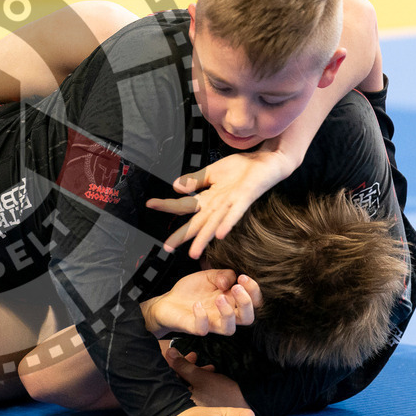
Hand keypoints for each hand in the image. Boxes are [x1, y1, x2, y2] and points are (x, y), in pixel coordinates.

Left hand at [142, 270, 260, 337]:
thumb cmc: (192, 290)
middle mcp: (224, 314)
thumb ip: (223, 274)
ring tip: (219, 297)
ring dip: (228, 313)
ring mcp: (211, 323)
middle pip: (247, 318)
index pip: (253, 302)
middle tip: (235, 287)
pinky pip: (203, 329)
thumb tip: (231, 280)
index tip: (243, 277)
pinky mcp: (195, 327)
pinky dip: (202, 317)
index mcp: (232, 301)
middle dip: (246, 303)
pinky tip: (197, 305)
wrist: (168, 301)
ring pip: (229, 329)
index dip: (254, 291)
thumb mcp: (209, 275)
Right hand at [147, 147, 297, 257]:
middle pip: (196, 222)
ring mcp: (231, 204)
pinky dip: (227, 224)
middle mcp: (218, 205)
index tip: (149, 204)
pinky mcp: (245, 199)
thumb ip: (195, 180)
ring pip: (213, 224)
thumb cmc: (242, 168)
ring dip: (203, 239)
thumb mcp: (213, 171)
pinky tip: (219, 235)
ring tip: (192, 253)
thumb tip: (174, 186)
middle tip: (166, 247)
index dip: (166, 205)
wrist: (266, 161)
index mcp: (209, 198)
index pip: (183, 204)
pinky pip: (235, 214)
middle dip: (182, 235)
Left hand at [163, 346, 249, 408]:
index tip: (178, 353)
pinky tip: (211, 371)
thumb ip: (183, 366)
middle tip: (194, 355)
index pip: (169, 381)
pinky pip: (199, 389)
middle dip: (186, 366)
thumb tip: (169, 352)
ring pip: (190, 384)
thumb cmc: (224, 394)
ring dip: (196, 371)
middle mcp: (186, 407)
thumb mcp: (201, 377)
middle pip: (179, 382)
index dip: (173, 365)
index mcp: (181, 404)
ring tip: (207, 364)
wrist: (250, 405)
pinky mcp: (207, 404)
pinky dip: (202, 379)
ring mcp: (197, 407)